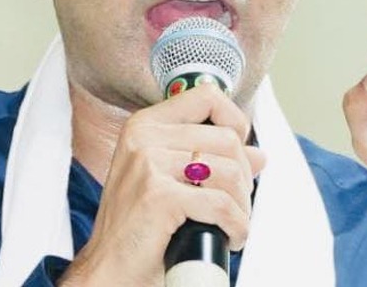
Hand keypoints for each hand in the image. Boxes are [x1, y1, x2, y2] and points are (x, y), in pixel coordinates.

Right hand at [58, 84, 264, 285]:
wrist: (108, 270)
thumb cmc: (138, 228)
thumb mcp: (172, 182)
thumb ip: (213, 160)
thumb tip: (258, 154)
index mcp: (145, 126)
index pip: (207, 97)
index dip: (235, 121)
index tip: (238, 153)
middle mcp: (144, 137)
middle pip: (227, 139)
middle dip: (243, 177)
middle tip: (236, 204)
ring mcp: (149, 164)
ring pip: (229, 172)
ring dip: (242, 205)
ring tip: (232, 223)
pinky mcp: (158, 195)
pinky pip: (221, 205)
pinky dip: (236, 225)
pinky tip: (231, 237)